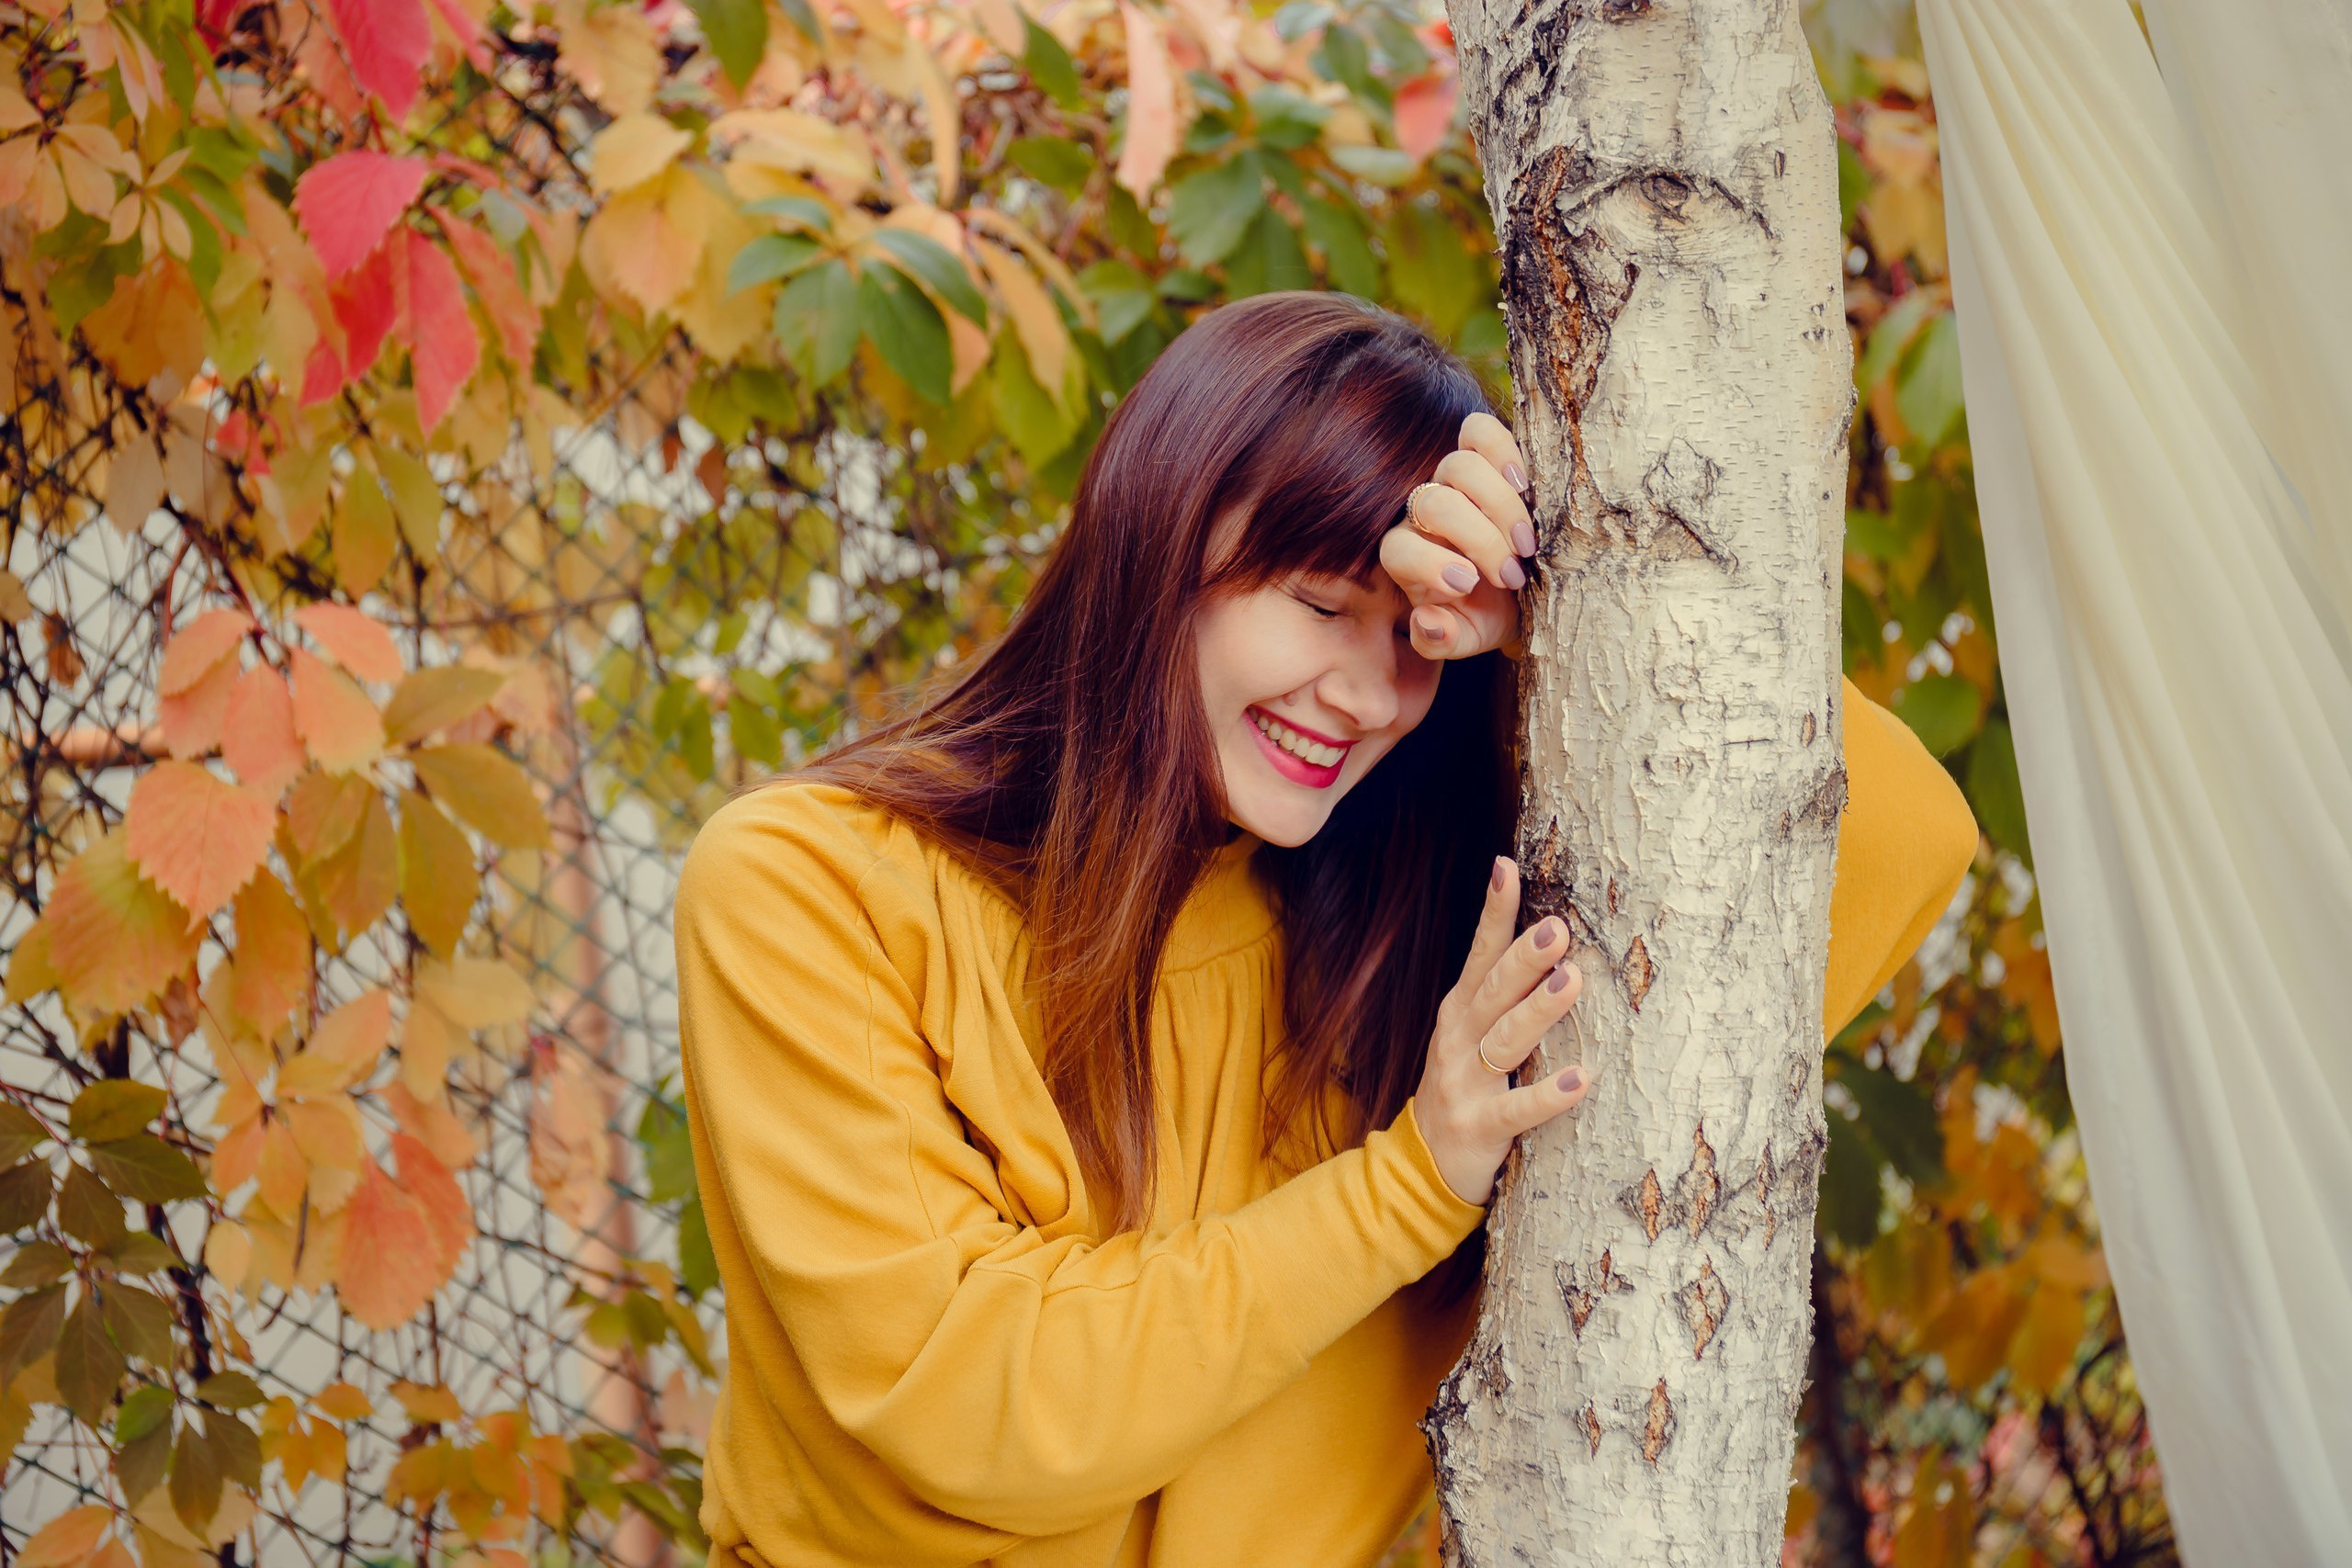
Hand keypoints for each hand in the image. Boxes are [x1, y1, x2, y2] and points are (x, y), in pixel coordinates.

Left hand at [1378, 410, 1536, 662]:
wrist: (1524, 589)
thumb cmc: (1487, 614)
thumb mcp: (1467, 637)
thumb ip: (1440, 639)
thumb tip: (1427, 623)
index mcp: (1409, 558)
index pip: (1398, 549)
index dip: (1430, 564)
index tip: (1470, 585)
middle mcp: (1423, 514)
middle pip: (1435, 505)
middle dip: (1479, 540)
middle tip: (1512, 575)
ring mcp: (1452, 481)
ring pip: (1458, 467)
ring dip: (1498, 505)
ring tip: (1526, 541)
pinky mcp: (1485, 456)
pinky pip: (1479, 431)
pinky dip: (1501, 450)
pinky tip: (1524, 484)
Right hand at [1413, 855, 1592, 1206]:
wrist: (1423, 1166)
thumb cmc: (1464, 1088)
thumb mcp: (1472, 1035)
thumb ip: (1501, 994)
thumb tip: (1549, 938)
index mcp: (1459, 1012)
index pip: (1479, 953)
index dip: (1493, 912)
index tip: (1506, 867)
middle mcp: (1458, 1040)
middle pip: (1493, 991)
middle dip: (1524, 958)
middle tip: (1557, 928)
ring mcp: (1465, 1084)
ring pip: (1506, 1042)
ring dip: (1537, 1012)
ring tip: (1570, 982)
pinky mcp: (1479, 1129)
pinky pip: (1518, 1111)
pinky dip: (1547, 1096)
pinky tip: (1579, 1080)